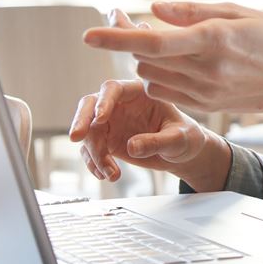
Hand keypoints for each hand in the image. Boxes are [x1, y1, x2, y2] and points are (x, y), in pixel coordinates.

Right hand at [69, 11, 230, 190]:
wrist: (183, 153)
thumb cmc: (186, 137)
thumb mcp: (179, 140)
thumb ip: (158, 141)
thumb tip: (132, 147)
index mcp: (140, 93)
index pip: (114, 88)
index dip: (104, 101)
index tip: (100, 119)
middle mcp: (121, 104)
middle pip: (90, 104)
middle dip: (81, 120)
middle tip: (76, 138)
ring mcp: (111, 122)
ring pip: (89, 131)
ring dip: (94, 153)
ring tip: (111, 173)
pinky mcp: (107, 140)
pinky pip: (91, 150)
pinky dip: (94, 163)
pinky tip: (106, 175)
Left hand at [83, 1, 262, 116]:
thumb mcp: (238, 11)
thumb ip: (192, 11)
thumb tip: (154, 11)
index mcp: (214, 41)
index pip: (154, 43)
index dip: (117, 39)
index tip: (89, 35)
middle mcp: (206, 71)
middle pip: (145, 61)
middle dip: (133, 42)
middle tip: (137, 22)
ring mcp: (205, 93)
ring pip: (151, 78)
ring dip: (147, 61)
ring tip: (168, 44)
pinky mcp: (206, 107)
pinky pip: (166, 92)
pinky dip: (162, 77)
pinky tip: (181, 64)